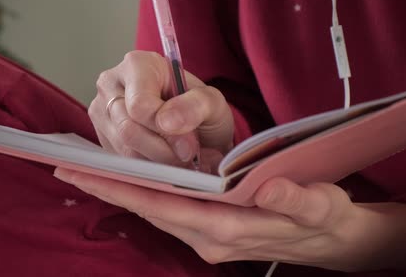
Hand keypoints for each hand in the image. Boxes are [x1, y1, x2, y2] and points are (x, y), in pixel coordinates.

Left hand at [53, 169, 405, 271]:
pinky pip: (169, 210)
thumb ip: (296, 198)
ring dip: (124, 191)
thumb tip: (268, 186)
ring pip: (156, 211)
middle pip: (151, 210)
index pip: (167, 207)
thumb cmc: (328, 219)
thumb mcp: (323, 206)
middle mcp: (210, 237)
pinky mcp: (212, 229)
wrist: (336, 239)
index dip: (126, 189)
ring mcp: (209, 235)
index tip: (89, 172)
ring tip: (90, 168)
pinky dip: (146, 194)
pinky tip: (132, 178)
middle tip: (69, 167)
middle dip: (110, 189)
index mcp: (230, 230)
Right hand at [88, 51, 233, 168]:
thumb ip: (196, 106)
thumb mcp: (212, 102)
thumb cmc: (200, 108)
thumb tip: (167, 122)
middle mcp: (111, 84)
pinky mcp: (101, 137)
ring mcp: (101, 112)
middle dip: (163, 150)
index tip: (189, 143)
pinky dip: (147, 167)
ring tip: (181, 159)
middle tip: (189, 156)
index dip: (164, 130)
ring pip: (123, 149)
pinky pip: (120, 161)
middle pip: (128, 130)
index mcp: (137, 65)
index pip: (139, 105)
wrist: (195, 125)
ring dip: (157, 162)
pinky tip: (164, 160)